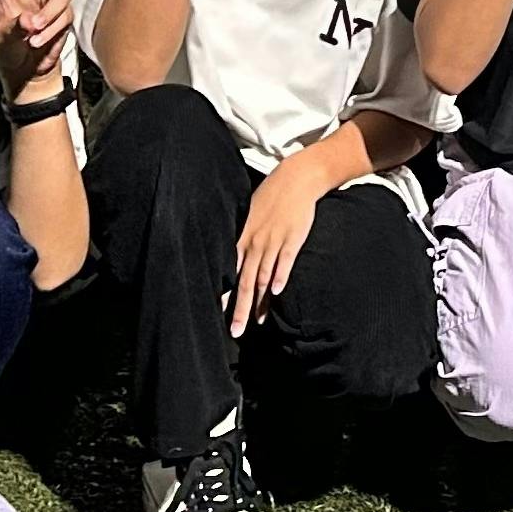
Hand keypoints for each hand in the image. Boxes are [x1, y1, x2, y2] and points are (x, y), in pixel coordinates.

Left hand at [0, 0, 87, 99]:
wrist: (28, 72)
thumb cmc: (7, 51)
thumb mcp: (1, 38)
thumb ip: (12, 26)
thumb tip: (28, 18)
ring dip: (48, 16)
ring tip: (32, 34)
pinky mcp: (65, 12)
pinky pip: (65, 14)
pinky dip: (53, 28)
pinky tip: (40, 40)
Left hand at [229, 156, 328, 337]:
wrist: (296, 180)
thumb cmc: (272, 197)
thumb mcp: (249, 217)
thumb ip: (243, 239)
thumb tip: (235, 260)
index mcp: (242, 239)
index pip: (229, 274)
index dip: (223, 296)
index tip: (216, 315)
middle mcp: (255, 243)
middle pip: (245, 283)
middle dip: (239, 310)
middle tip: (235, 332)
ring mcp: (274, 241)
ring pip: (263, 277)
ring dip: (260, 302)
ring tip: (257, 323)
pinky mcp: (292, 238)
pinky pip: (285, 261)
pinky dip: (280, 276)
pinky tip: (277, 292)